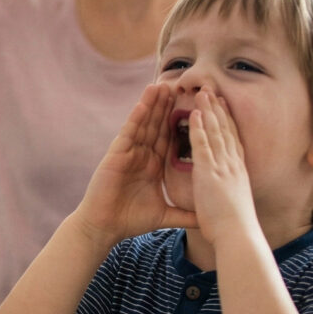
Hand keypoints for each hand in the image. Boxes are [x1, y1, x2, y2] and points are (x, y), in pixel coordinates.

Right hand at [74, 83, 198, 243]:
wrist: (105, 228)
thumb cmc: (130, 222)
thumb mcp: (165, 216)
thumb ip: (185, 215)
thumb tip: (207, 221)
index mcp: (153, 166)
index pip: (169, 139)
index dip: (179, 122)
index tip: (193, 106)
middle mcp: (141, 156)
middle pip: (157, 126)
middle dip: (167, 106)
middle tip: (180, 84)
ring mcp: (128, 153)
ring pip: (143, 124)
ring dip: (152, 105)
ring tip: (162, 85)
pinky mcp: (116, 155)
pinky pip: (128, 132)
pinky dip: (136, 118)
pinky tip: (143, 103)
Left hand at [181, 88, 259, 246]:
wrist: (238, 236)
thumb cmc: (234, 227)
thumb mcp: (234, 205)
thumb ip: (229, 193)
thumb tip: (229, 193)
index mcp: (238, 172)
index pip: (233, 141)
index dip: (228, 122)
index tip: (224, 107)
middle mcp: (233, 164)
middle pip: (226, 130)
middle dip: (219, 109)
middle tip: (213, 91)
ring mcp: (224, 166)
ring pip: (216, 132)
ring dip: (209, 111)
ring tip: (203, 92)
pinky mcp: (211, 172)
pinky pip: (204, 145)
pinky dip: (199, 128)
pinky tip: (194, 113)